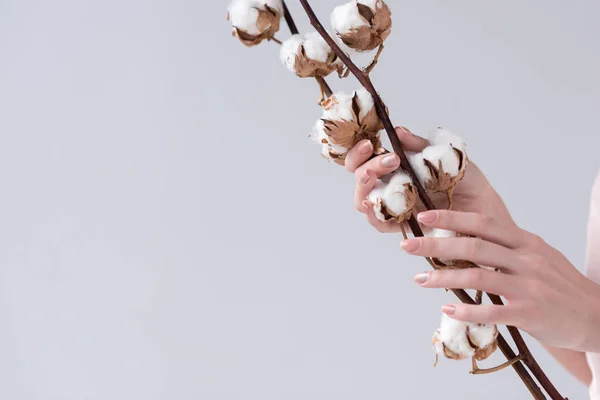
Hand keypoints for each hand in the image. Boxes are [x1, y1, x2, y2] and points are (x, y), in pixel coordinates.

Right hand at [345, 127, 513, 231]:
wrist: (485, 207)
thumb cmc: (465, 181)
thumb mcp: (444, 155)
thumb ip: (419, 145)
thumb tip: (398, 131)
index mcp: (395, 166)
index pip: (365, 158)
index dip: (358, 151)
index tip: (369, 142)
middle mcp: (389, 186)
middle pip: (359, 177)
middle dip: (362, 165)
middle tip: (384, 159)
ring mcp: (393, 206)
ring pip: (362, 200)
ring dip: (364, 186)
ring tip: (374, 174)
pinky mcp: (402, 226)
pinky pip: (379, 222)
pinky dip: (373, 212)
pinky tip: (375, 202)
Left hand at [403, 209, 599, 351]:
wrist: (597, 315)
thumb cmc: (561, 284)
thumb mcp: (539, 255)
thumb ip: (507, 247)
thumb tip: (469, 238)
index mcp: (526, 242)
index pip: (483, 224)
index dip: (451, 219)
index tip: (424, 218)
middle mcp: (527, 260)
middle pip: (474, 247)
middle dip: (435, 245)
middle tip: (407, 246)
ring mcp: (529, 288)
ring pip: (477, 277)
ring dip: (443, 278)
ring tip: (419, 280)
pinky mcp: (530, 315)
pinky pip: (492, 312)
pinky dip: (467, 311)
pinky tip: (447, 308)